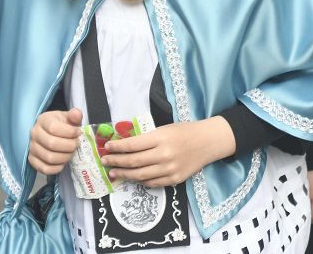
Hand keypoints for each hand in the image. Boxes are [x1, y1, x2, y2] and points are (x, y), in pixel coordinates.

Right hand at [28, 108, 82, 174]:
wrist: (50, 132)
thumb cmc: (61, 124)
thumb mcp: (68, 117)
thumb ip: (74, 115)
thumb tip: (77, 114)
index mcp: (43, 120)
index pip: (54, 128)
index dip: (69, 132)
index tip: (78, 133)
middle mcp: (34, 134)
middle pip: (52, 144)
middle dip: (69, 146)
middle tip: (76, 144)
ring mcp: (32, 148)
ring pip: (49, 158)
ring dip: (65, 157)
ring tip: (71, 152)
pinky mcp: (32, 160)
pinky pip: (45, 169)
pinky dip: (57, 168)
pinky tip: (63, 162)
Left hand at [102, 117, 235, 187]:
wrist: (208, 142)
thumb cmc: (185, 131)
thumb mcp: (165, 129)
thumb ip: (147, 138)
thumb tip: (125, 146)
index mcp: (160, 138)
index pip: (133, 145)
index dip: (117, 148)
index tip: (107, 147)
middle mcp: (164, 155)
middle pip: (134, 162)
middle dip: (116, 162)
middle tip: (105, 162)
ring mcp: (169, 169)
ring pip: (140, 175)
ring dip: (124, 174)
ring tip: (114, 172)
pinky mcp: (174, 179)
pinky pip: (152, 183)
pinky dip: (140, 181)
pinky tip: (133, 178)